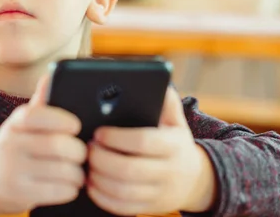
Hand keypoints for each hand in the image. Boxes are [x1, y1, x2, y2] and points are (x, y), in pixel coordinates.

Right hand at [0, 75, 86, 212]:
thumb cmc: (18, 146)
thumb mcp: (24, 124)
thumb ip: (41, 103)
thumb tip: (50, 75)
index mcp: (15, 122)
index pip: (36, 115)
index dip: (60, 119)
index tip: (76, 125)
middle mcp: (11, 145)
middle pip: (57, 145)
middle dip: (78, 150)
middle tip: (83, 152)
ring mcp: (13, 171)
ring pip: (63, 170)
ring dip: (78, 172)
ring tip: (78, 169)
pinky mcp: (20, 194)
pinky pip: (59, 191)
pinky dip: (72, 188)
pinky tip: (69, 184)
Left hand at [87, 87, 216, 215]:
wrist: (194, 179)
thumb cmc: (173, 139)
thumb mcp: (174, 118)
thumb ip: (164, 98)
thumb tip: (154, 77)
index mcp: (173, 145)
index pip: (144, 141)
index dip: (117, 138)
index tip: (98, 132)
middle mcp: (170, 171)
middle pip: (130, 170)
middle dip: (103, 159)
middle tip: (86, 148)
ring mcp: (161, 193)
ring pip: (124, 192)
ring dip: (99, 179)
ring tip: (85, 164)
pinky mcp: (151, 208)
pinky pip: (123, 208)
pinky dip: (103, 198)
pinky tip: (91, 184)